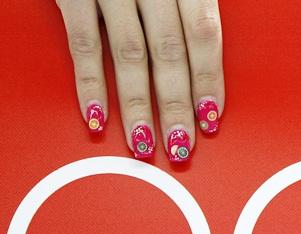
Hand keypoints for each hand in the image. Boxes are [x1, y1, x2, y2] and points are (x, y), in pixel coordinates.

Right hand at [56, 0, 223, 162]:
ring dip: (137, 105)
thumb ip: (193, 4)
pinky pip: (83, 42)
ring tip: (144, 144)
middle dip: (177, 105)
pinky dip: (90, 82)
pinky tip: (96, 116)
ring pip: (131, 54)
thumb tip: (208, 54)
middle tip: (180, 145)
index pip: (204, 35)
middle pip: (170, 52)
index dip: (209, 80)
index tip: (211, 118)